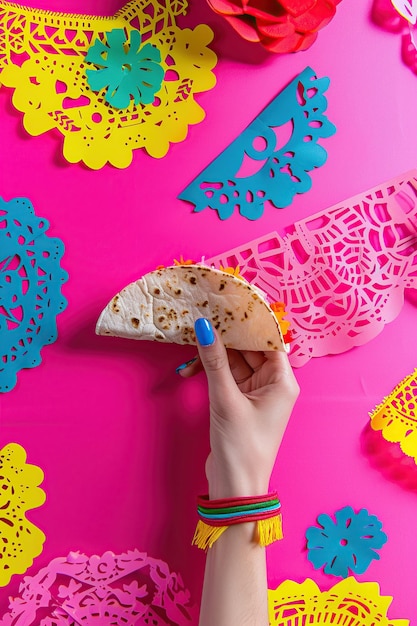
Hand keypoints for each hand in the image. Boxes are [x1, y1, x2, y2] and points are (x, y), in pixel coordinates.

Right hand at [178, 318, 298, 498]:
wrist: (236, 487)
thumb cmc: (241, 446)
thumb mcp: (226, 400)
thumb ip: (214, 362)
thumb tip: (204, 325)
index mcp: (282, 381)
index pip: (268, 341)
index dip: (249, 323)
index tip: (228, 304)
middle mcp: (272, 384)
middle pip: (249, 349)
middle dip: (225, 337)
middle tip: (201, 318)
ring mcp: (255, 394)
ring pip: (234, 362)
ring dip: (213, 355)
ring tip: (190, 341)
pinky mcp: (240, 402)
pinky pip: (226, 377)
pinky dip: (210, 371)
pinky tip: (190, 367)